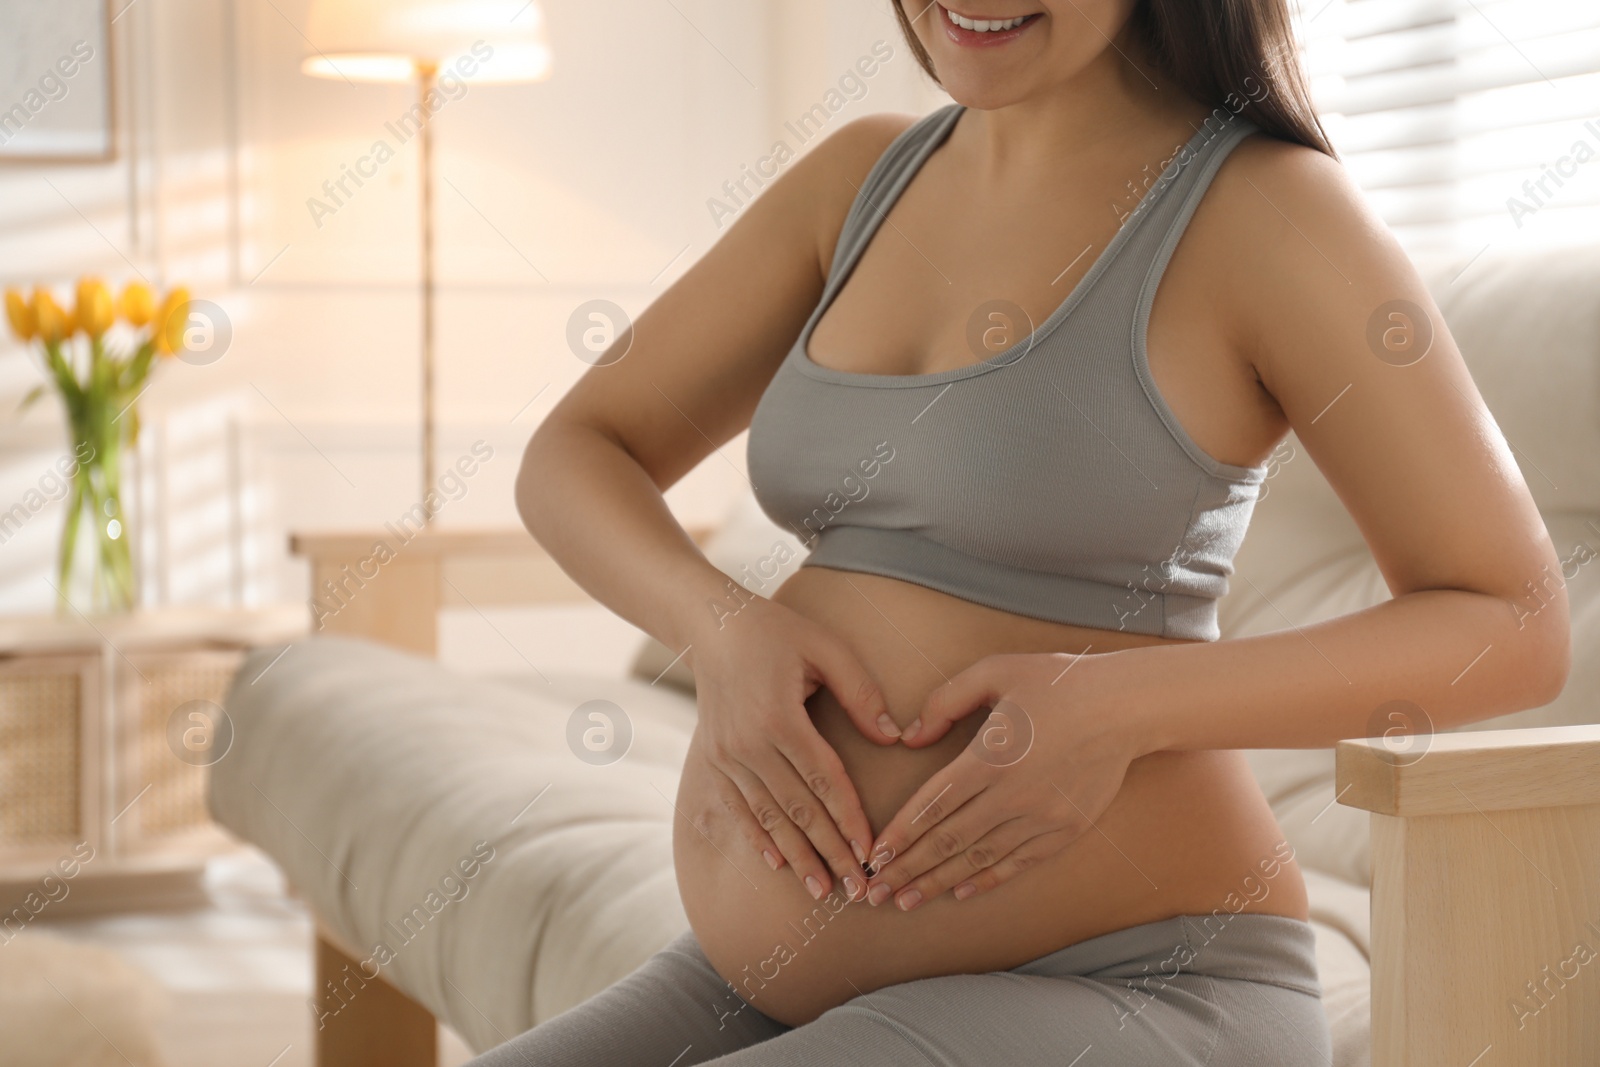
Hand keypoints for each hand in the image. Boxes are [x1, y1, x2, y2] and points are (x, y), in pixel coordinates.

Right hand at [687, 596, 900, 901]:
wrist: (711, 626)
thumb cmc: (777, 631)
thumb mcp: (826, 648)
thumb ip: (861, 693)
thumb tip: (893, 738)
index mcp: (778, 718)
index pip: (824, 781)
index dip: (850, 820)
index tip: (872, 852)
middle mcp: (747, 744)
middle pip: (797, 810)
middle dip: (830, 852)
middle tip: (858, 890)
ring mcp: (726, 756)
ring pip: (768, 817)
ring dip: (797, 856)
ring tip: (822, 890)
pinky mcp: (714, 761)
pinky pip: (739, 808)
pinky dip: (759, 838)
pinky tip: (780, 864)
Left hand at [861, 651, 1142, 910]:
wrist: (1125, 707)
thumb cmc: (1057, 682)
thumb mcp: (995, 672)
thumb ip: (945, 701)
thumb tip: (910, 738)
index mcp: (990, 756)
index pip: (933, 805)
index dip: (900, 834)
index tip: (874, 856)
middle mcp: (1013, 793)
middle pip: (949, 840)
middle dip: (908, 870)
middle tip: (874, 894)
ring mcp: (1042, 816)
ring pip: (980, 858)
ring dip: (939, 882)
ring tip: (906, 901)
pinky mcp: (1066, 828)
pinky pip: (1018, 862)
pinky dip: (986, 879)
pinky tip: (959, 891)